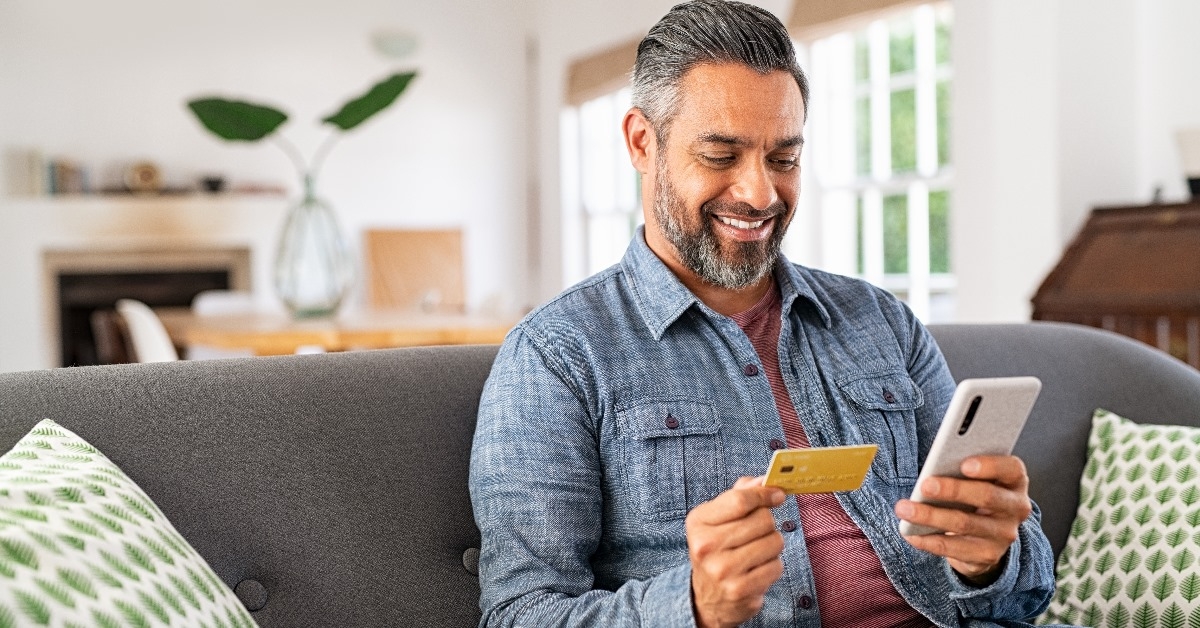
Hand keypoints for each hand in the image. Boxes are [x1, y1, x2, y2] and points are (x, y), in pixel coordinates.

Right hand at [687, 476, 786, 627]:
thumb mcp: (718, 519)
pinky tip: (757, 569)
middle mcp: (706, 546)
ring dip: (772, 545)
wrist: (708, 597)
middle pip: (762, 520)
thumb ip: (739, 495)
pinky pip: (776, 566)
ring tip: (756, 552)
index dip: (764, 494)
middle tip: (758, 531)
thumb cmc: (717, 549)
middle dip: (768, 522)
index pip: (740, 500)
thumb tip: (763, 480)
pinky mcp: (740, 590)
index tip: (777, 495)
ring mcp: (723, 570)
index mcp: (698, 522)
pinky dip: (772, 566)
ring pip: (774, 542)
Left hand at [895, 455, 1032, 584]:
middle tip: (924, 486)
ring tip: (904, 508)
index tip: (964, 464)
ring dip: (930, 516)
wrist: (984, 536)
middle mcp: (1015, 507)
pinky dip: (928, 540)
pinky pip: (953, 548)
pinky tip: (910, 533)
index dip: (990, 466)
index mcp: (1014, 481)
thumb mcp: (975, 480)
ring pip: (964, 523)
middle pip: (986, 496)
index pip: (1011, 469)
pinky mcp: (987, 555)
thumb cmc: (973, 495)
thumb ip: (961, 470)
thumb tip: (934, 469)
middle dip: (953, 490)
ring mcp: (1004, 534)